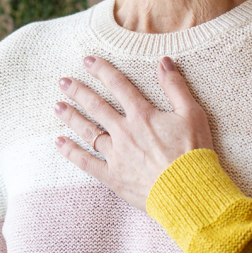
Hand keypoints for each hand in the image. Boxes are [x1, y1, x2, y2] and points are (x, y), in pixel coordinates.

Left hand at [54, 55, 213, 209]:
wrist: (189, 191)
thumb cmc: (194, 153)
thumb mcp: (192, 114)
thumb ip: (175, 86)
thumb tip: (164, 61)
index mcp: (142, 115)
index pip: (118, 86)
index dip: (102, 70)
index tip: (88, 61)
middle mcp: (124, 132)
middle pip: (96, 106)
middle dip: (78, 91)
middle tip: (63, 82)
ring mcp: (116, 155)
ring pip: (88, 131)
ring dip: (71, 117)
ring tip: (57, 106)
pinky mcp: (113, 177)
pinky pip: (87, 162)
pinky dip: (71, 152)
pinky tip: (59, 143)